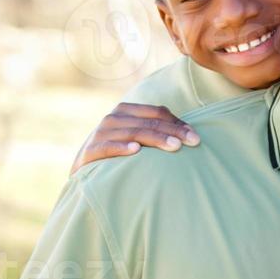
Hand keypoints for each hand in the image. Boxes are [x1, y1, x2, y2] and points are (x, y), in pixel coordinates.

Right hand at [70, 103, 199, 174]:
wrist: (83, 166)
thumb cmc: (117, 151)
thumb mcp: (135, 136)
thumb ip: (154, 130)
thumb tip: (188, 133)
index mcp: (127, 111)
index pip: (157, 113)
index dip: (178, 123)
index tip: (196, 137)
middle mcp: (114, 118)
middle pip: (149, 122)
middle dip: (173, 132)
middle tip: (193, 142)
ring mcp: (102, 133)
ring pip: (134, 133)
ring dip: (155, 139)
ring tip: (175, 147)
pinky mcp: (91, 150)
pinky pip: (108, 147)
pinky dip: (121, 148)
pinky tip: (135, 151)